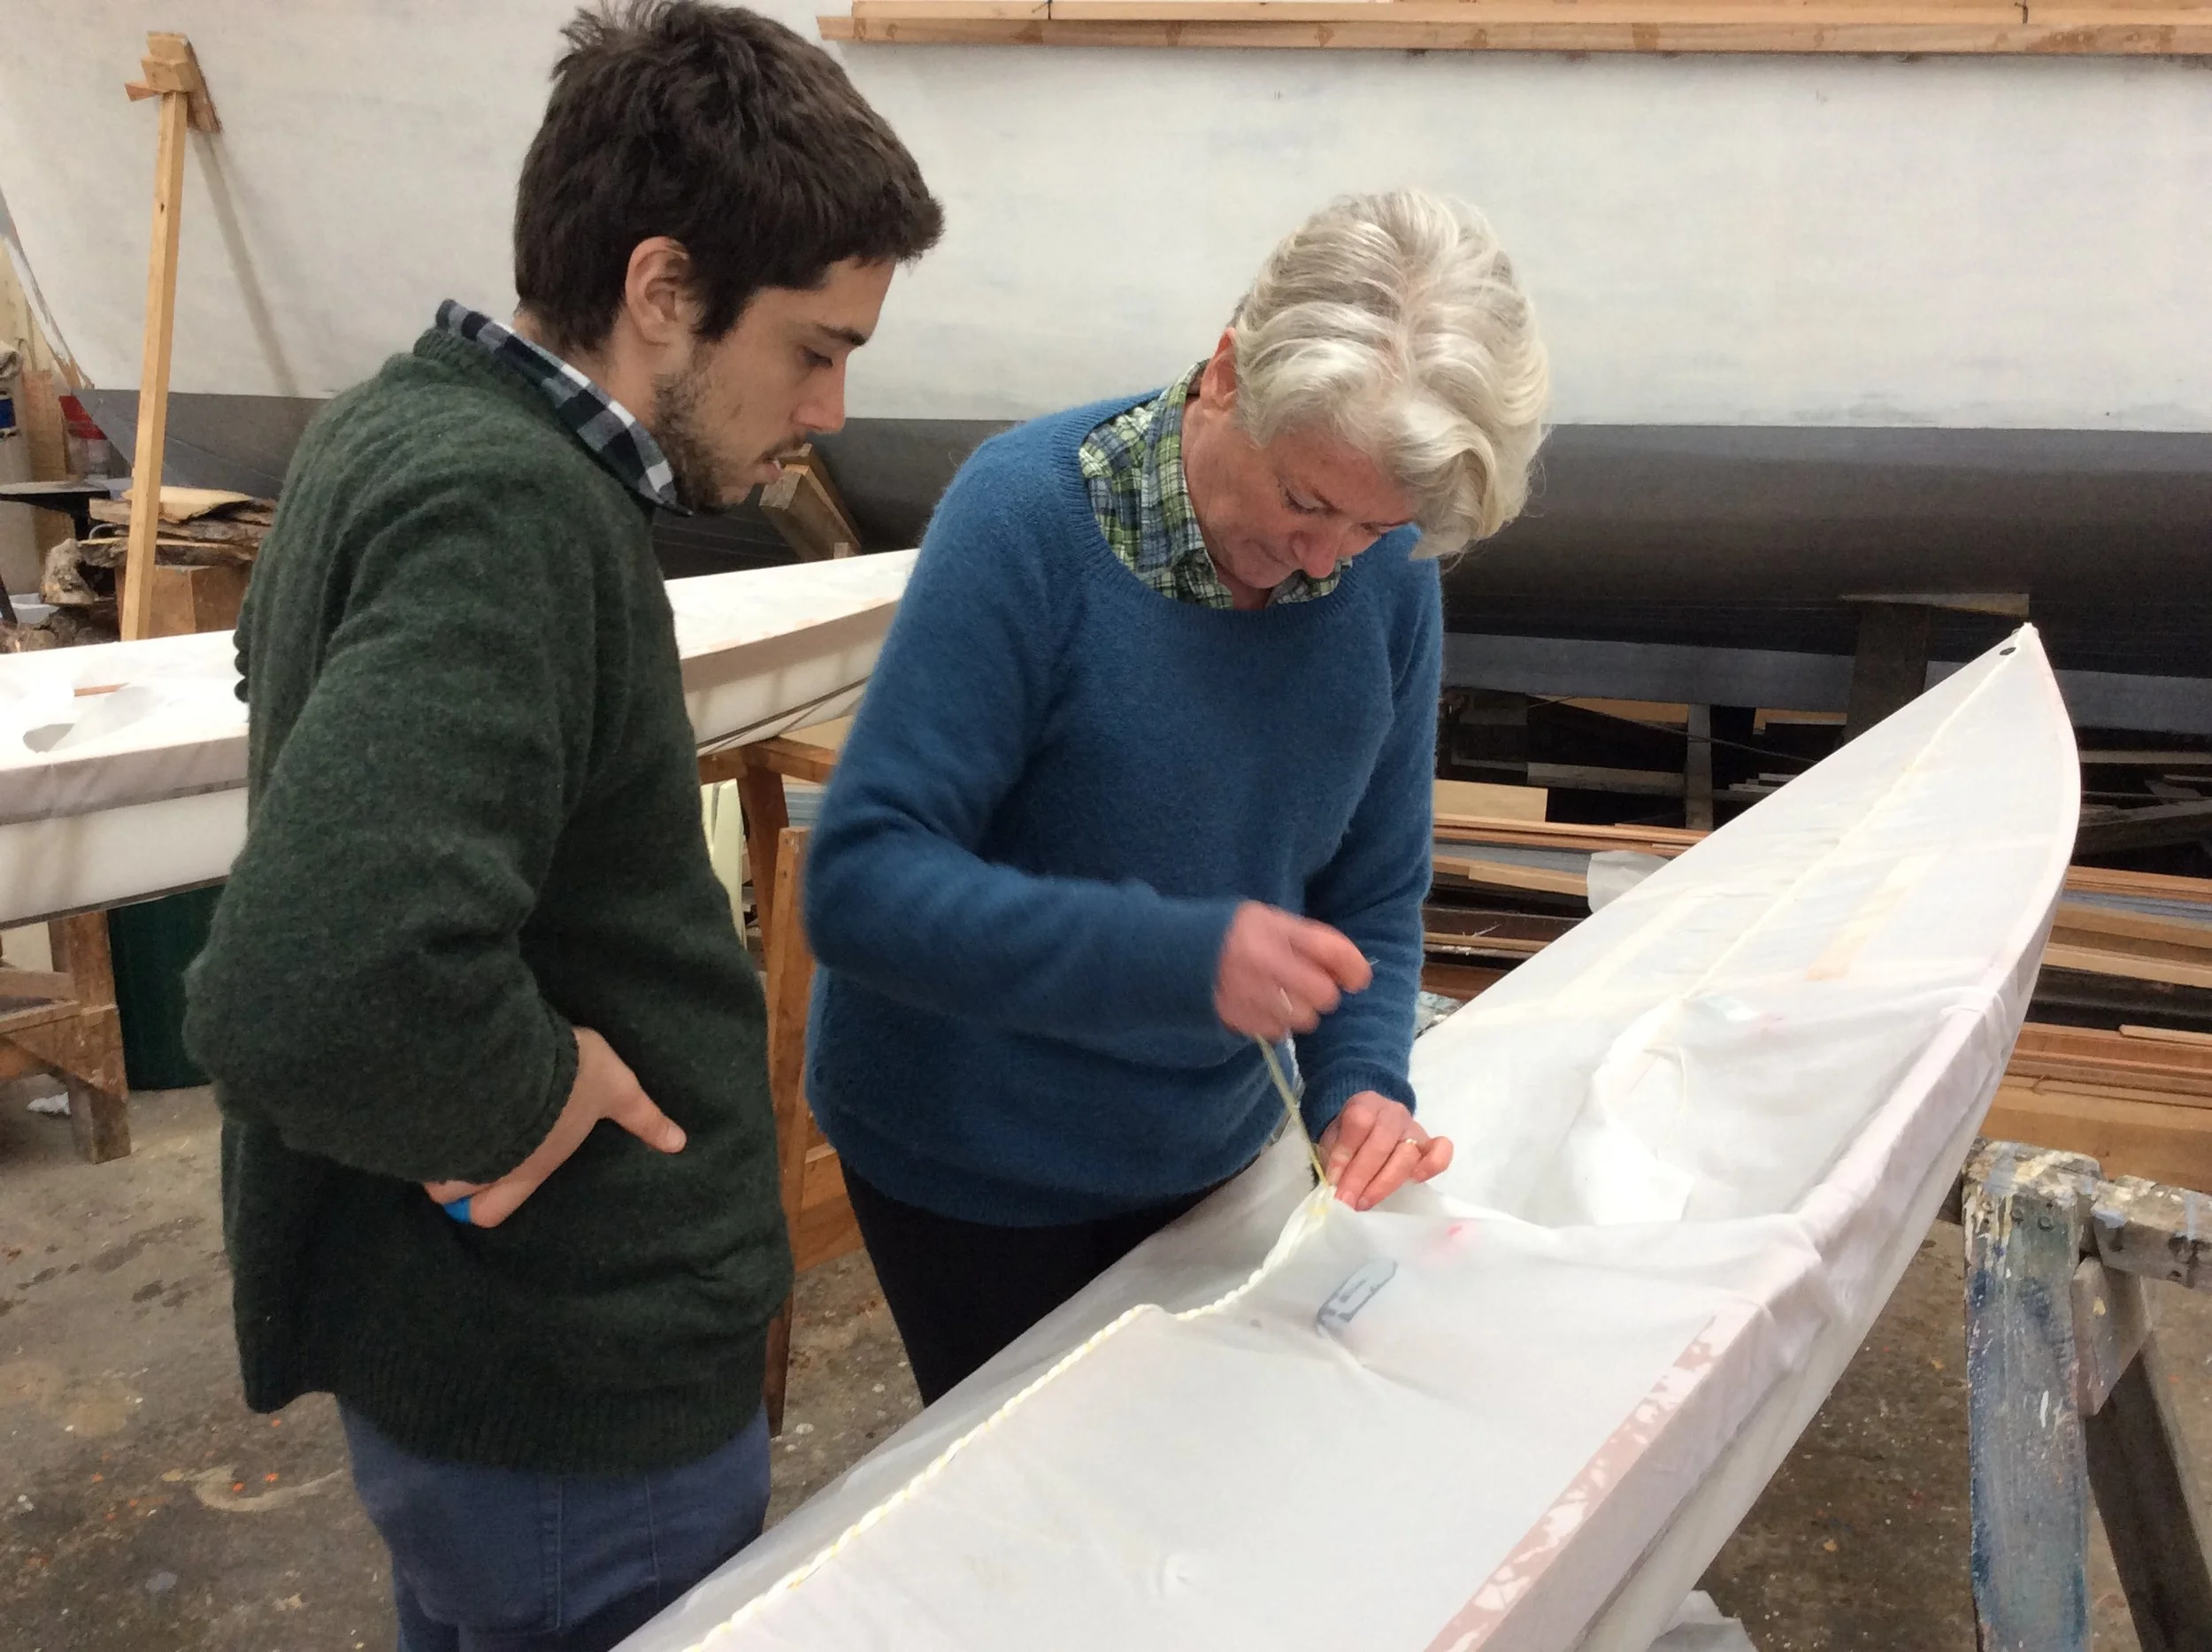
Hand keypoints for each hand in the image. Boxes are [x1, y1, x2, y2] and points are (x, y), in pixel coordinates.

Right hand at [423, 1026, 684, 1227]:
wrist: (510, 1054)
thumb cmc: (566, 1079)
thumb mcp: (616, 1090)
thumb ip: (641, 1116)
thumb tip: (678, 1143)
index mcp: (525, 1167)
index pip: (491, 1210)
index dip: (485, 1205)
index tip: (483, 1194)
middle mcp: (480, 1164)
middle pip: (448, 1195)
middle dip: (450, 1183)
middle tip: (461, 1154)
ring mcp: (445, 1140)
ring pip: (424, 1159)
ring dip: (430, 1145)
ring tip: (440, 1116)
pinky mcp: (420, 1112)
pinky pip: (406, 1129)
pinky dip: (412, 1118)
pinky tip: (417, 1094)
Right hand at [1214, 903, 1371, 1040]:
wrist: (1173, 954)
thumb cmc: (1231, 933)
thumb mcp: (1268, 920)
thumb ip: (1306, 940)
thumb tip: (1349, 969)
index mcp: (1273, 929)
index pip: (1330, 950)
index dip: (1354, 967)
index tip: (1357, 978)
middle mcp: (1263, 961)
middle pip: (1323, 994)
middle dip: (1323, 993)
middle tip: (1309, 987)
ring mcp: (1250, 993)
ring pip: (1304, 1018)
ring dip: (1301, 1012)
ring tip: (1283, 998)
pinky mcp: (1237, 1018)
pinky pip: (1278, 1031)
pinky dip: (1277, 1023)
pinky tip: (1263, 1007)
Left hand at [1319, 1091, 1452, 1211]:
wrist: (1370, 1129)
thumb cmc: (1350, 1138)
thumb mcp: (1333, 1141)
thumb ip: (1334, 1159)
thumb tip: (1336, 1185)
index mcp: (1366, 1103)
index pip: (1358, 1122)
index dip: (1344, 1154)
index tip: (1333, 1181)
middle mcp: (1393, 1113)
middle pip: (1382, 1143)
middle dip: (1361, 1177)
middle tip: (1347, 1201)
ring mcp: (1414, 1129)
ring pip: (1407, 1155)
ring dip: (1384, 1183)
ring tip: (1365, 1202)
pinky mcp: (1429, 1146)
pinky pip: (1440, 1154)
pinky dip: (1429, 1168)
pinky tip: (1413, 1182)